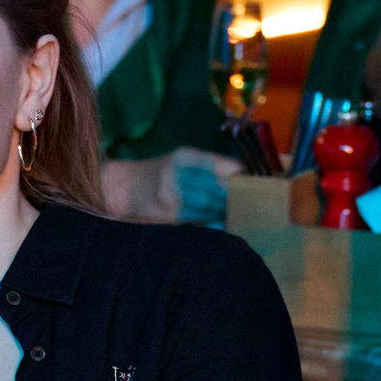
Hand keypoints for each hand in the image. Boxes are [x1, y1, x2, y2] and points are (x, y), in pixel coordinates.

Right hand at [101, 148, 242, 223]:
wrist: (126, 188)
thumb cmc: (161, 172)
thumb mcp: (182, 160)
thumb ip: (210, 165)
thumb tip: (242, 174)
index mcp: (185, 157)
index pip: (221, 166)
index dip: (239, 176)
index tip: (254, 182)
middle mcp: (178, 175)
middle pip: (218, 188)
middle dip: (235, 196)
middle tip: (252, 201)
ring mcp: (172, 197)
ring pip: (210, 206)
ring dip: (226, 211)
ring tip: (241, 213)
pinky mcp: (170, 215)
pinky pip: (199, 220)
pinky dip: (214, 221)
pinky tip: (224, 222)